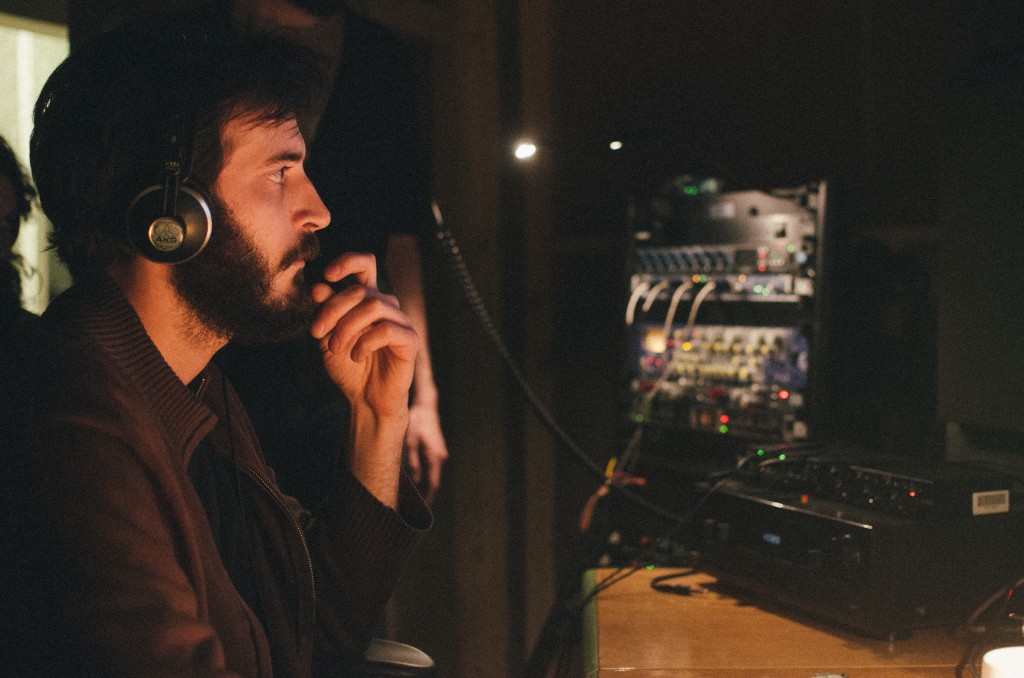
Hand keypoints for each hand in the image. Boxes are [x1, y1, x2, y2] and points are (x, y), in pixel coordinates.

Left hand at [310, 252, 417, 419]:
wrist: (366, 398)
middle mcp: (386, 305)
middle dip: (333, 309)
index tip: (328, 275)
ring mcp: (400, 321)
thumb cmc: (349, 366)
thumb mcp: (328, 337)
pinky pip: (386, 330)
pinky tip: (356, 356)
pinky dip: (364, 342)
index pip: (365, 264)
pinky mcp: (409, 340)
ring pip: (372, 306)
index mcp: (367, 298)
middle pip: (360, 289)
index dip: (348, 261)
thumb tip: (319, 286)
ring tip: (334, 348)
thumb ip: (325, 313)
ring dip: (346, 327)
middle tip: (317, 333)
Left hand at [404, 403, 447, 504]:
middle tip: (414, 508)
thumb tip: (415, 481)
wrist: (426, 405)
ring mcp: (439, 452)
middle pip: (433, 480)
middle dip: (425, 494)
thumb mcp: (410, 441)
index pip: (433, 483)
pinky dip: (424, 474)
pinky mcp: (436, 448)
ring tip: (412, 497)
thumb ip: (412, 461)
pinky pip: (431, 466)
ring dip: (424, 484)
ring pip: (432, 473)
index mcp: (435, 456)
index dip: (428, 497)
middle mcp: (440, 456)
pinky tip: (415, 479)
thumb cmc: (417, 421)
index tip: (423, 510)